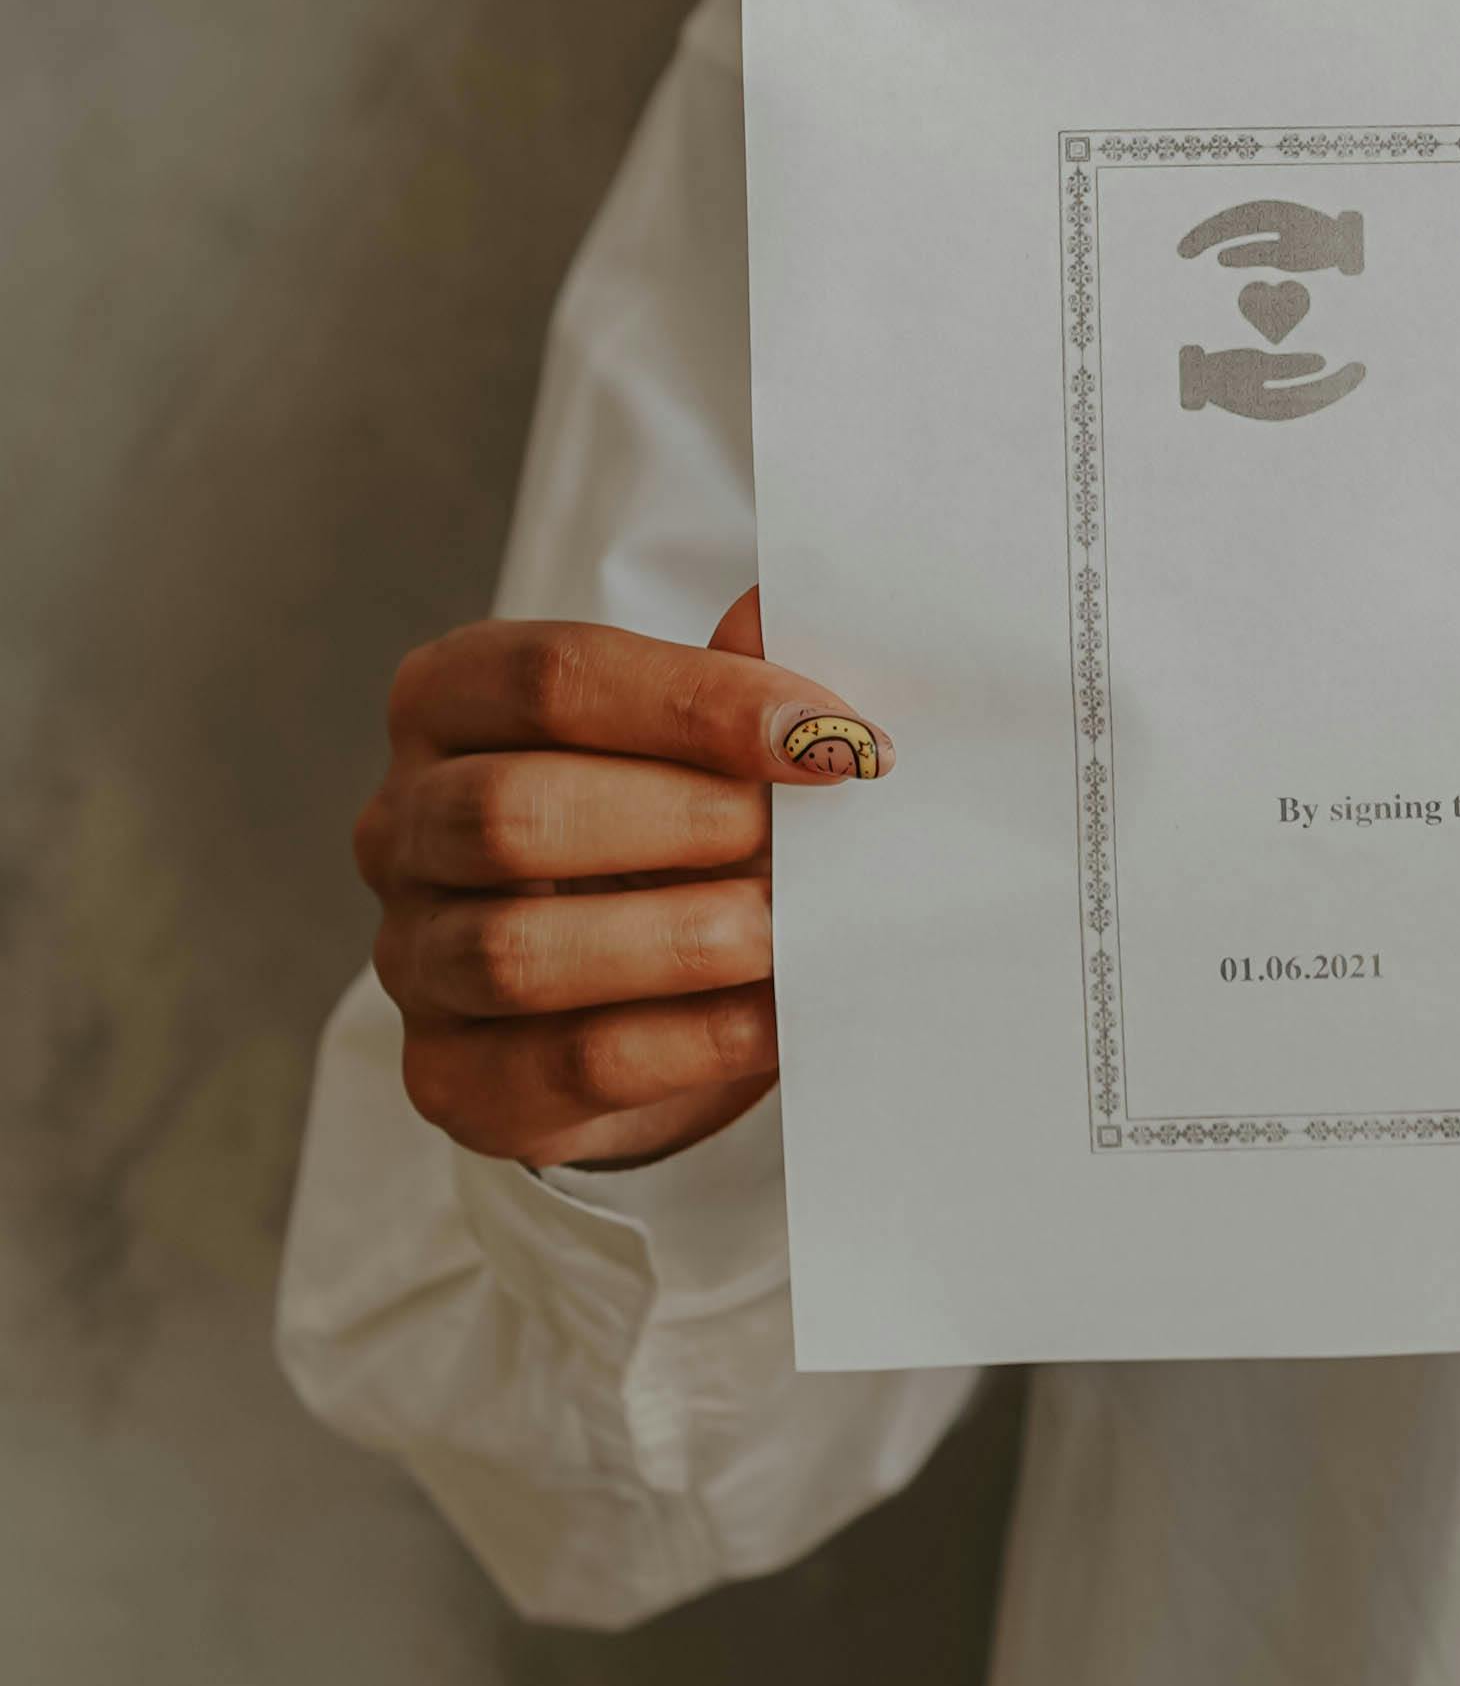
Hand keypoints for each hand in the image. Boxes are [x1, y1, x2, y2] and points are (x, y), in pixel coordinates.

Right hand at [355, 591, 887, 1170]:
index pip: (548, 677)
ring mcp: (412, 958)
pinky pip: (563, 1064)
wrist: (644, 989)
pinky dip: (689, 1042)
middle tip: (790, 836)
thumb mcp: (697, 738)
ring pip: (515, 949)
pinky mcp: (451, 1077)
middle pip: (508, 811)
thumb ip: (732, 677)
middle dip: (674, 820)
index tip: (828, 737)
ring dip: (675, 940)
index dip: (695, 703)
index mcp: (451, 703)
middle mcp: (405, 826)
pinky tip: (777, 1018)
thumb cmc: (667, 826)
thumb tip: (775, 608)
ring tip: (785, 931)